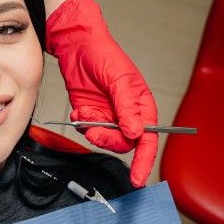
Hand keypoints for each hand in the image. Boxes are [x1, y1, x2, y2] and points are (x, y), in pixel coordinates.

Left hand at [45, 0, 157, 186]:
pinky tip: (78, 111)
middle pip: (123, 143)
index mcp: (141, 106)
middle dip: (106, 139)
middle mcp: (126, 114)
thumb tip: (134, 133)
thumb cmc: (104, 55)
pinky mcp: (89, 113)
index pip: (147, 140)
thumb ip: (127, 108)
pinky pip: (87, 129)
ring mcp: (107, 115)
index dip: (144, 161)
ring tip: (84, 114)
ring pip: (103, 138)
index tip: (137, 178)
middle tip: (94, 129)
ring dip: (91, 130)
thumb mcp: (118, 79)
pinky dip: (81, 124)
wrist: (77, 45)